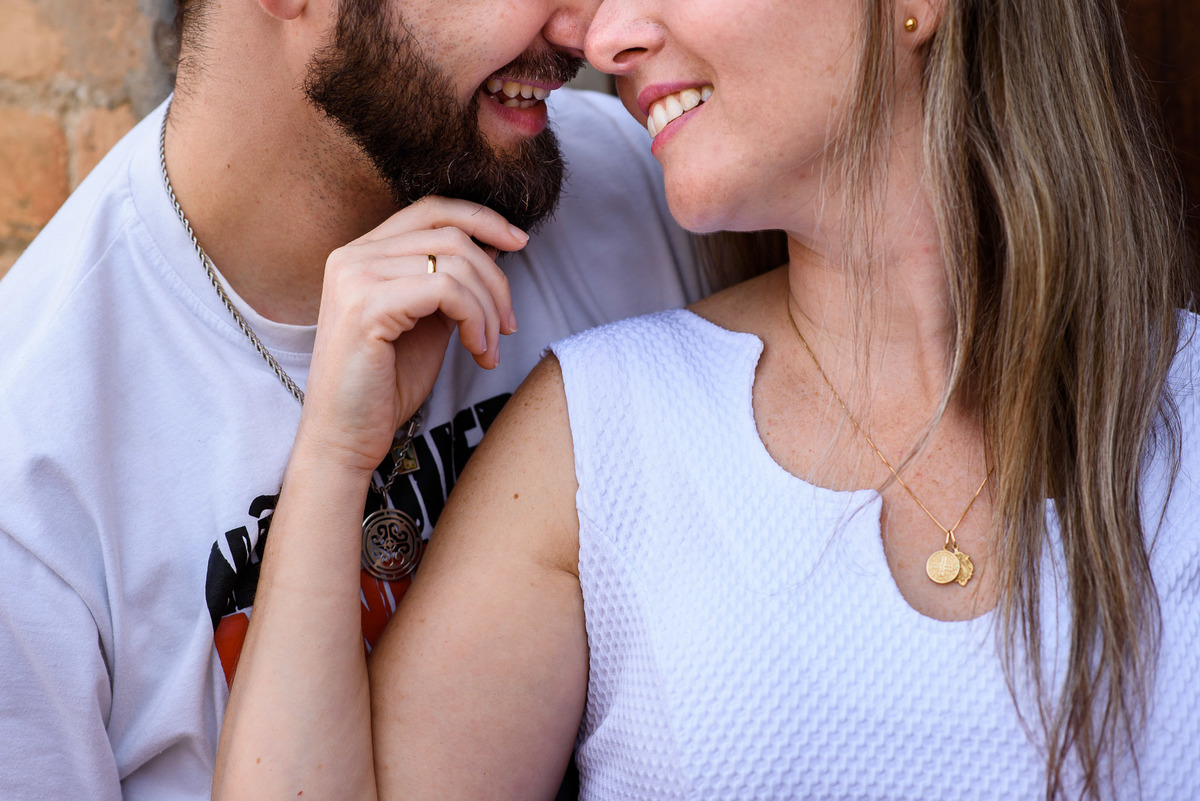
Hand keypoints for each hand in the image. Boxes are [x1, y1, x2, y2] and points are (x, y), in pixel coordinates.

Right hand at [298, 196, 527, 475]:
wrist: (344, 439)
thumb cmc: (385, 387)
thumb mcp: (427, 323)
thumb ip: (451, 283)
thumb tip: (495, 247)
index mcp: (361, 254)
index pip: (431, 210)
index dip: (481, 218)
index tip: (519, 243)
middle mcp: (352, 256)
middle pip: (451, 234)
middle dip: (495, 279)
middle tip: (508, 325)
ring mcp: (355, 277)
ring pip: (455, 262)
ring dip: (488, 309)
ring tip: (489, 348)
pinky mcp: (366, 306)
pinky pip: (446, 289)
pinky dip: (475, 319)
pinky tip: (477, 352)